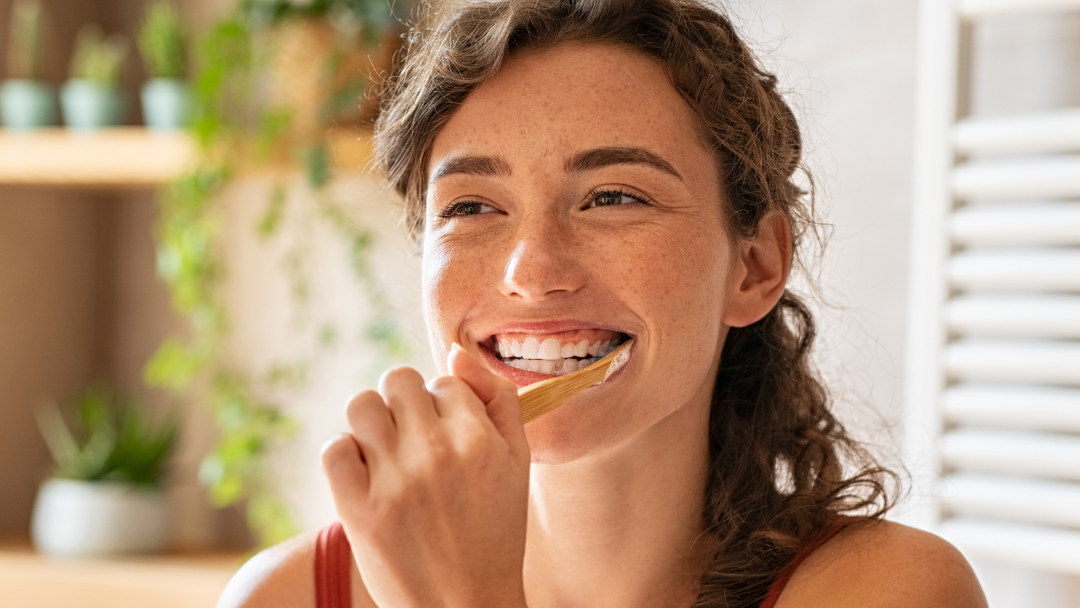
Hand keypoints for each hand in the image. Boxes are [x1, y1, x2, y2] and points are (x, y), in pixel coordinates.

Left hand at [322, 344, 530, 607]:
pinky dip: (345, 456)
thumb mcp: (517, 463)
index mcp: (479, 439)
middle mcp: (436, 452)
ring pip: (361, 405)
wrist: (466, 607)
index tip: (447, 439)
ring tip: (385, 453)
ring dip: (371, 422)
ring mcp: (395, 481)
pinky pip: (334, 449)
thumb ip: (498, 399)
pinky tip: (366, 477)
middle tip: (412, 441)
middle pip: (398, 380)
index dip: (443, 406)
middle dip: (404, 404)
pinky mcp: (359, 510)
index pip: (444, 381)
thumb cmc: (495, 533)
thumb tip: (456, 350)